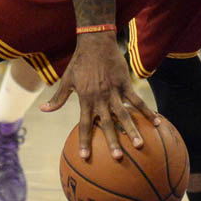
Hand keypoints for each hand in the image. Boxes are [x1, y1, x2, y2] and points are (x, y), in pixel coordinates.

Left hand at [40, 32, 159, 159]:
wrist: (95, 42)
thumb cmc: (79, 62)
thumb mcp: (67, 80)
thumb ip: (58, 98)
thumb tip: (43, 110)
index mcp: (85, 99)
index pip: (84, 124)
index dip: (85, 140)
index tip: (85, 157)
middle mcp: (100, 98)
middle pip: (106, 124)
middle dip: (112, 141)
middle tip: (118, 158)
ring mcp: (114, 91)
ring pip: (124, 114)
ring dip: (132, 130)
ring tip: (140, 145)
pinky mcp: (125, 83)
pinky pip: (137, 100)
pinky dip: (147, 111)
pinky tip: (157, 122)